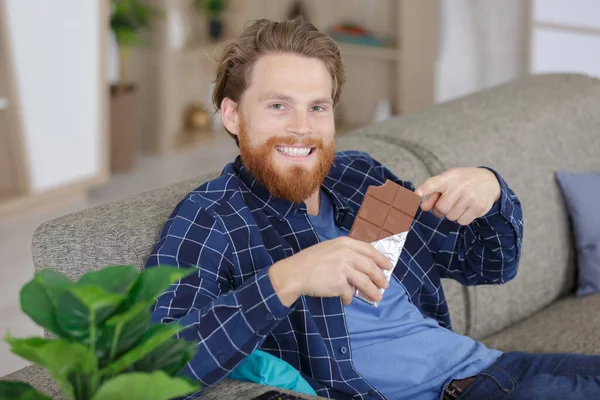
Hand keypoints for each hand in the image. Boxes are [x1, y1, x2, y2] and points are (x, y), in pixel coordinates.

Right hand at [268, 236, 392, 306]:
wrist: (294, 273)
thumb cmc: (309, 261)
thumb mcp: (328, 249)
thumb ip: (345, 253)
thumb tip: (361, 266)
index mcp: (344, 243)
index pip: (369, 250)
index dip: (381, 259)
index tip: (388, 266)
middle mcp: (346, 254)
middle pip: (371, 267)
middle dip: (380, 278)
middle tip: (385, 285)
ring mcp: (343, 268)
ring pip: (365, 282)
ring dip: (372, 291)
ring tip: (376, 297)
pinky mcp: (339, 283)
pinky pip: (349, 293)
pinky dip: (349, 299)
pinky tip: (346, 301)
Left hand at [414, 167, 500, 225]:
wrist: (489, 181)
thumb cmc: (462, 182)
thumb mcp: (447, 181)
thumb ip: (433, 193)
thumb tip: (423, 207)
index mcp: (449, 177)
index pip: (434, 183)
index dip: (425, 189)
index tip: (417, 194)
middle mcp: (460, 186)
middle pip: (441, 208)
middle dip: (440, 210)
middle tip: (446, 205)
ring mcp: (471, 196)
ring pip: (451, 217)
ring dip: (451, 214)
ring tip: (458, 205)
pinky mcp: (478, 207)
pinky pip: (462, 221)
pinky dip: (461, 218)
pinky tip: (466, 209)